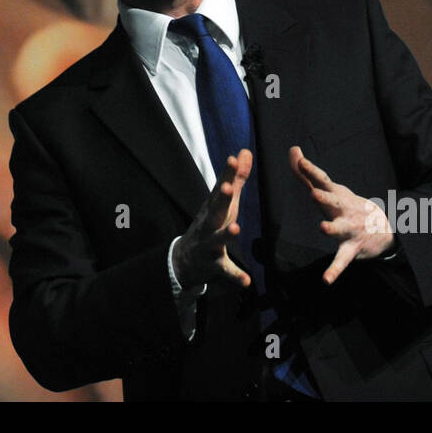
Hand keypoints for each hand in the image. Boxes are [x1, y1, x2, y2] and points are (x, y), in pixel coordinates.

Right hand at [172, 149, 253, 289]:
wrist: (184, 259)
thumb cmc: (209, 225)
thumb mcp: (221, 201)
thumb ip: (236, 178)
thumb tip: (245, 152)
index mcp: (213, 207)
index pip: (220, 187)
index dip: (227, 174)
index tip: (233, 159)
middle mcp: (209, 224)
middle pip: (215, 210)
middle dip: (221, 199)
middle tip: (227, 188)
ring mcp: (209, 244)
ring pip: (216, 239)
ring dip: (225, 234)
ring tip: (236, 229)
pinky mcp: (213, 265)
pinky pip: (225, 271)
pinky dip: (235, 276)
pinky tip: (247, 281)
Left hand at [290, 146, 393, 283]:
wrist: (383, 229)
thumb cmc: (348, 206)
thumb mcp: (330, 189)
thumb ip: (308, 173)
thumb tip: (293, 150)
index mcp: (337, 196)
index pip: (323, 181)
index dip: (311, 171)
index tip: (300, 160)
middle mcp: (344, 210)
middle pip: (333, 202)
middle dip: (324, 197)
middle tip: (314, 193)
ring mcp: (349, 229)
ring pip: (340, 229)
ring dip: (332, 229)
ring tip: (323, 228)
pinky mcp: (352, 249)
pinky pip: (342, 260)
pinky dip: (334, 270)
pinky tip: (326, 280)